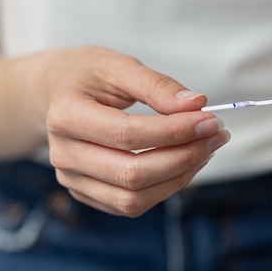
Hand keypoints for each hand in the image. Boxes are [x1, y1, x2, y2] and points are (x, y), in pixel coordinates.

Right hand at [30, 46, 229, 216]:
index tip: (210, 120)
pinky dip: (165, 187)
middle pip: (132, 173)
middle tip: (217, 135)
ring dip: (180, 177)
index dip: (175, 131)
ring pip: (134, 198)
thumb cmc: (88, 75)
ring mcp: (72, 179)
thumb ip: (157, 85)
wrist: (54, 93)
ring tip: (206, 149)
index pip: (128, 134)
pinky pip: (131, 204)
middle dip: (184, 157)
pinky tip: (186, 162)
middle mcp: (63, 155)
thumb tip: (197, 105)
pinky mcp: (86, 192)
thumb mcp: (119, 66)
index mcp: (66, 116)